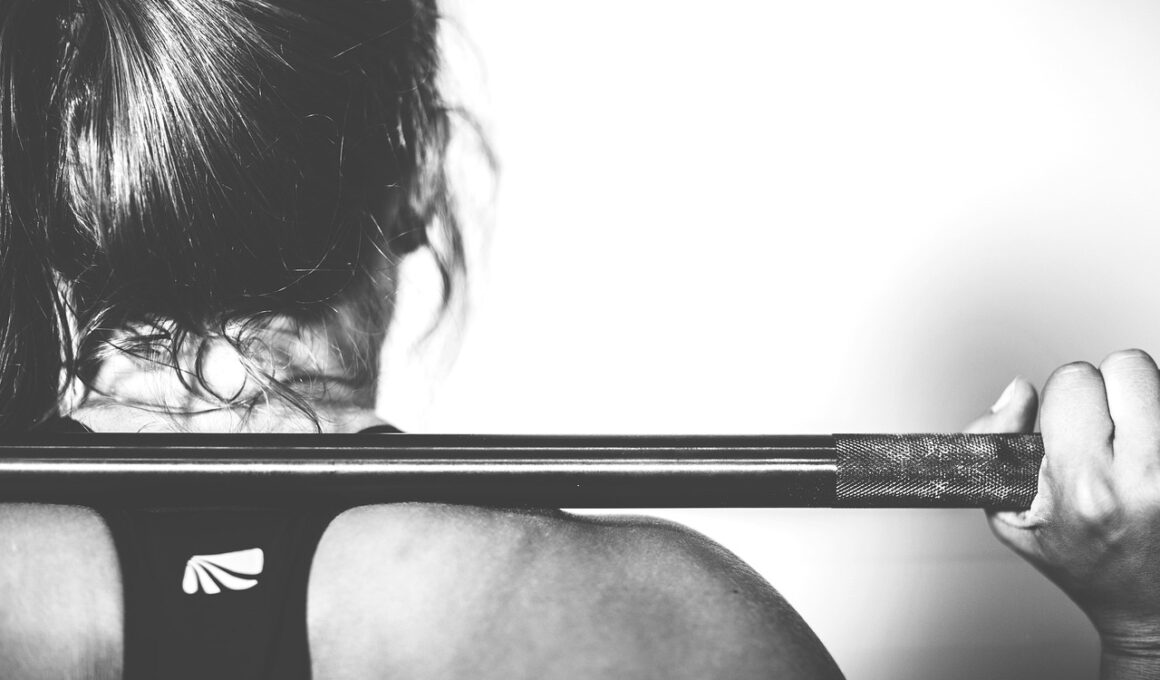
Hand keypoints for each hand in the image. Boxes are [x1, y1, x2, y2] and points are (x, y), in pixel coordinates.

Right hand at [966, 350, 1159, 673]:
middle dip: (1108, 389)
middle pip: (1126, 366)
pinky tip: (1152, 454)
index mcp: (1086, 486)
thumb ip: (994, 443)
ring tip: (1133, 441)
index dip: (1063, 398)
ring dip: (1143, 400)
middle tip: (1105, 429)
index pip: (1074, 379)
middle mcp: (1145, 477)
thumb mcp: (1010, 515)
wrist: (1152, 610)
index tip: (1065, 428)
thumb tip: (1019, 390)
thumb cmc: (1085, 565)